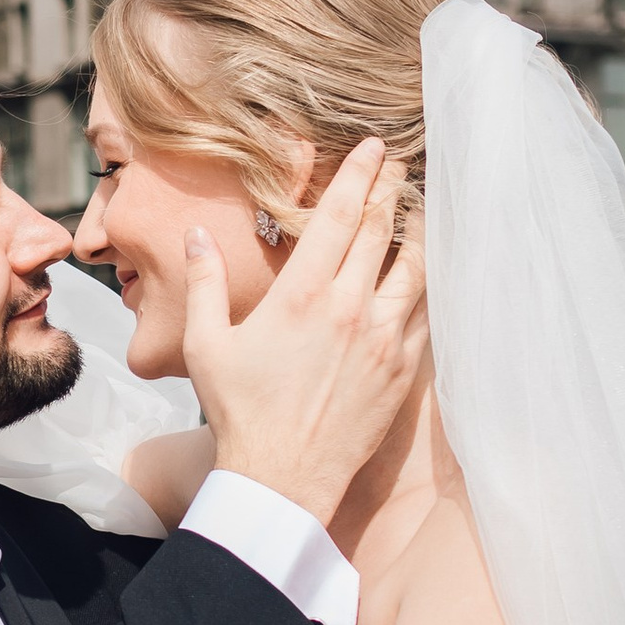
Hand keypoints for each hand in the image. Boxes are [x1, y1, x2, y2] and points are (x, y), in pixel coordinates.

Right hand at [184, 137, 425, 527]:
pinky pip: (427, 312)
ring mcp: (384, 339)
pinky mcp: (403, 369)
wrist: (283, 478)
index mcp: (302, 295)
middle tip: (398, 161)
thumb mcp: (205, 344)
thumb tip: (195, 235)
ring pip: (416, 266)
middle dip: (391, 188)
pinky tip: (427, 271)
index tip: (370, 147)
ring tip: (420, 206)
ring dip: (418, 229)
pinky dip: (429, 283)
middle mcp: (350, 308)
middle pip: (381, 229)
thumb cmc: (239, 412)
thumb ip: (203, 282)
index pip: (338, 215)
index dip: (357, 174)